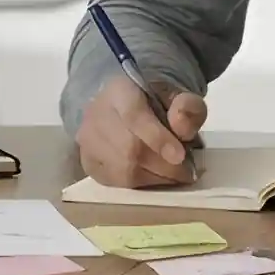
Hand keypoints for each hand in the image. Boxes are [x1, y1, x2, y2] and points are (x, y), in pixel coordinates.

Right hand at [77, 74, 208, 187]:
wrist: (127, 107)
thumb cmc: (156, 103)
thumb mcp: (180, 97)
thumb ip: (188, 108)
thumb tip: (183, 128)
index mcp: (120, 90)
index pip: (134, 116)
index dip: (158, 138)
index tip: (180, 156)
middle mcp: (96, 113)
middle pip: (129, 148)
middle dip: (163, 165)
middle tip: (187, 171)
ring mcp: (87, 139)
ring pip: (122, 169)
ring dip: (154, 177)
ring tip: (174, 175)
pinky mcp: (87, 161)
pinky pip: (115, 182)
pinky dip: (141, 185)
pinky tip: (154, 177)